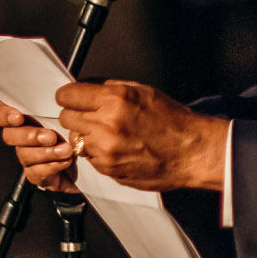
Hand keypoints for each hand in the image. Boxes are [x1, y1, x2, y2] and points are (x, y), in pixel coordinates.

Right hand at [0, 100, 81, 193]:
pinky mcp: (36, 174)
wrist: (84, 163)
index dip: (2, 114)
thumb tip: (65, 93)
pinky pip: (36, 172)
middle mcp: (22, 138)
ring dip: (46, 152)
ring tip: (65, 150)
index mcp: (26, 119)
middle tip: (50, 136)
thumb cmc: (73, 135)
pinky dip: (52, 166)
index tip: (17, 117)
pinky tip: (64, 161)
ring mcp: (27, 157)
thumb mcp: (69, 115)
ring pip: (25, 154)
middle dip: (29, 136)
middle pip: (9, 136)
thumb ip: (62, 103)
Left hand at [55, 81, 228, 192]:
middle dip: (76, 114)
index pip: (67, 95)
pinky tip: (117, 148)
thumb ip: (112, 89)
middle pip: (66, 117)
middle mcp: (106, 124)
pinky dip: (97, 152)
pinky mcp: (106, 168)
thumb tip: (90, 90)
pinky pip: (88, 157)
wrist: (190, 152)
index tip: (71, 97)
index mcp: (115, 100)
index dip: (69, 95)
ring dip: (86, 135)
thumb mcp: (144, 91)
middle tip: (93, 115)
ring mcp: (104, 149)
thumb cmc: (173, 121)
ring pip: (75, 138)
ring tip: (109, 133)